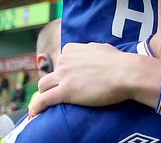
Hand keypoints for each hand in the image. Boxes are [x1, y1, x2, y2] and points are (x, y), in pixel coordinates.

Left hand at [29, 42, 160, 114]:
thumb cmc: (119, 62)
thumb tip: (91, 52)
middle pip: (52, 72)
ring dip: (45, 93)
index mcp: (72, 49)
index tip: (71, 77)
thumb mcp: (101, 48)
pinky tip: (35, 113)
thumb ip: (90, 50)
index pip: (61, 59)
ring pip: (44, 85)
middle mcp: (65, 60)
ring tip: (47, 102)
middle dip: (56, 82)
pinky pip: (44, 100)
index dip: (66, 70)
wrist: (125, 72)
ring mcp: (64, 76)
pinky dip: (37, 107)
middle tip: (64, 91)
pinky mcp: (65, 91)